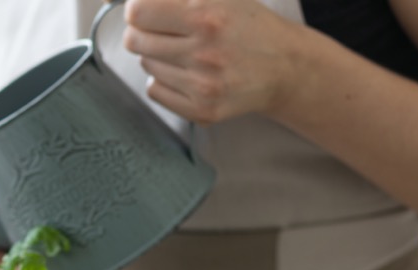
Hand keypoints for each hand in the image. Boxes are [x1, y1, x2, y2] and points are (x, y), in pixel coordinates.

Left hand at [122, 0, 300, 123]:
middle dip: (143, 32)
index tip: (146, 11)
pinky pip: (154, 90)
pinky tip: (187, 72)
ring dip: (159, 55)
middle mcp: (204, 51)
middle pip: (135, 40)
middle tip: (164, 30)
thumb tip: (133, 4)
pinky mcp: (201, 110)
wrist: (284, 66)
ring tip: (186, 51)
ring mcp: (202, 85)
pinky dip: (164, 79)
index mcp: (207, 14)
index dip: (138, 9)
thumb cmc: (248, 26)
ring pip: (146, 64)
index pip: (138, 12)